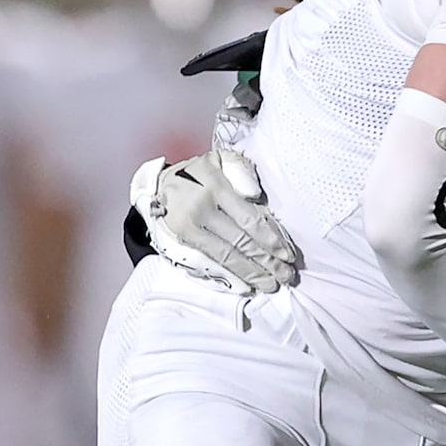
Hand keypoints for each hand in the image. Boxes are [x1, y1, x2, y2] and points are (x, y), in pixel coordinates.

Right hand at [129, 149, 300, 293]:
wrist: (158, 183)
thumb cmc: (198, 172)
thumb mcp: (219, 160)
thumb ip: (242, 171)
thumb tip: (258, 198)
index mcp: (215, 187)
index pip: (248, 219)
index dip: (270, 239)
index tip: (287, 254)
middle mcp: (201, 209)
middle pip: (240, 241)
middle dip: (266, 262)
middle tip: (286, 276)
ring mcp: (189, 227)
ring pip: (225, 256)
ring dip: (252, 273)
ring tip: (271, 285)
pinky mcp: (182, 241)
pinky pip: (210, 261)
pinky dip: (230, 275)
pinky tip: (247, 285)